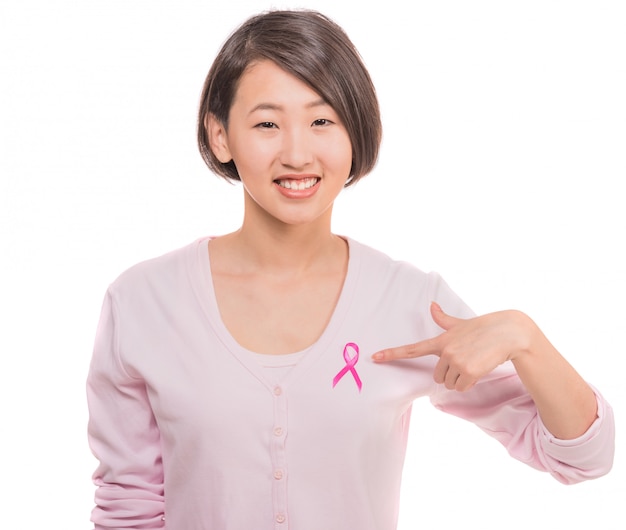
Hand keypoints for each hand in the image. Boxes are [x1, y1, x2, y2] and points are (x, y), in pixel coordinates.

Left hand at [372, 302, 533, 390]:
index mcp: (441, 339)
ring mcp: (456, 361)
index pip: (412, 349)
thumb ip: (444, 319)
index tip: (374, 357)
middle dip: (450, 374)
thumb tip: (432, 304)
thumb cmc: (485, 328)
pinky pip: (461, 387)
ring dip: (461, 379)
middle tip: (466, 361)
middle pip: (437, 376)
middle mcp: (445, 351)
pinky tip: (479, 369)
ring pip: (449, 384)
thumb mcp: (461, 323)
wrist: (509, 333)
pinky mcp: (468, 371)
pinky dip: (469, 383)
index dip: (392, 354)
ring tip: (474, 363)